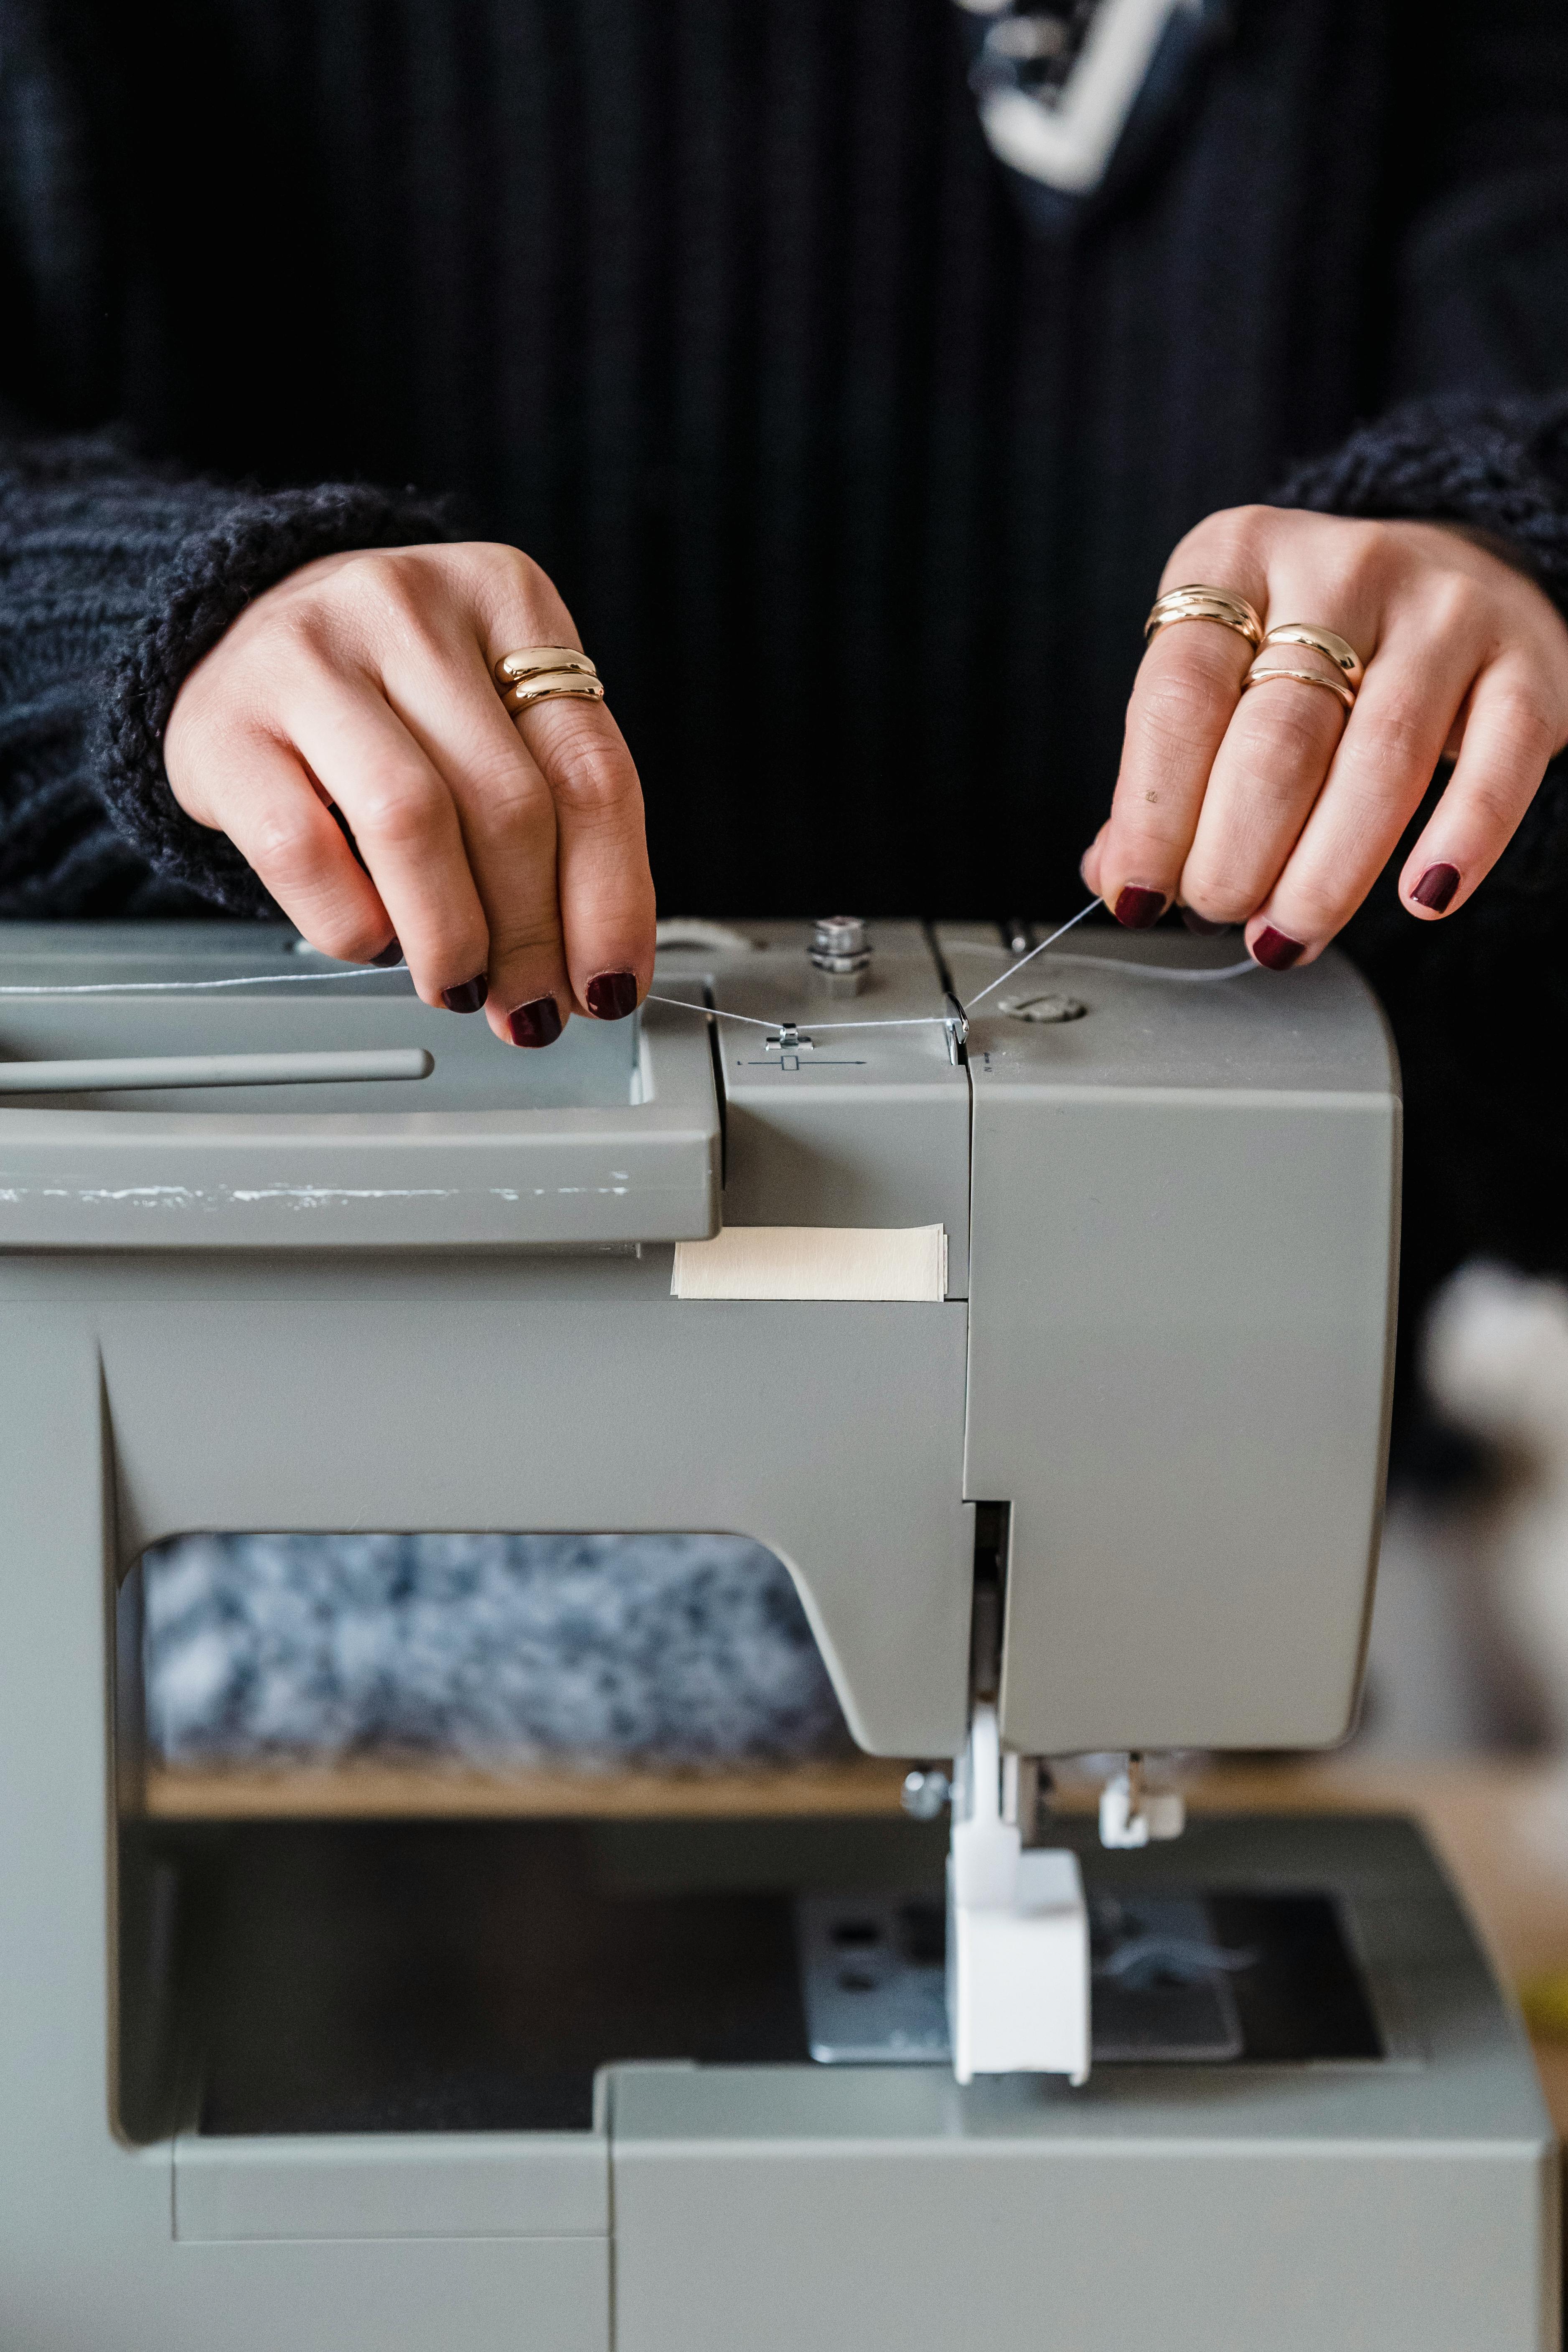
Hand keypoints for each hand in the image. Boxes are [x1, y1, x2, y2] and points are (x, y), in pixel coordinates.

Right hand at [164, 542, 655, 1043]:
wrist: (238, 627)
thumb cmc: (389, 690)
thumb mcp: (494, 710)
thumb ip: (556, 810)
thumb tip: (597, 963)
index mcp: (506, 598)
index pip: (592, 771)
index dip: (612, 900)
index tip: (611, 981)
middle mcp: (408, 607)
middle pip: (510, 805)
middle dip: (534, 936)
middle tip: (534, 1006)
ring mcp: (307, 657)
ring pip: (412, 823)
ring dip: (452, 936)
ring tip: (463, 987)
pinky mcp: (224, 726)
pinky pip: (303, 851)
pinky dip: (353, 922)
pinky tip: (376, 941)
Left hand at [1081, 509, 1567, 965]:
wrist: (1457, 579)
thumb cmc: (1317, 649)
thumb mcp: (1223, 674)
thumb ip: (1166, 773)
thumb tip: (1119, 875)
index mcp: (1236, 557)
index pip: (1178, 698)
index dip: (1151, 815)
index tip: (1138, 894)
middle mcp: (1342, 564)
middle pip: (1276, 741)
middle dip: (1235, 858)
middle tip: (1221, 914)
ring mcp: (1444, 607)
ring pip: (1380, 762)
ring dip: (1325, 876)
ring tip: (1288, 934)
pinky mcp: (1528, 662)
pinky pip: (1499, 762)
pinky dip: (1460, 838)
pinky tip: (1423, 898)